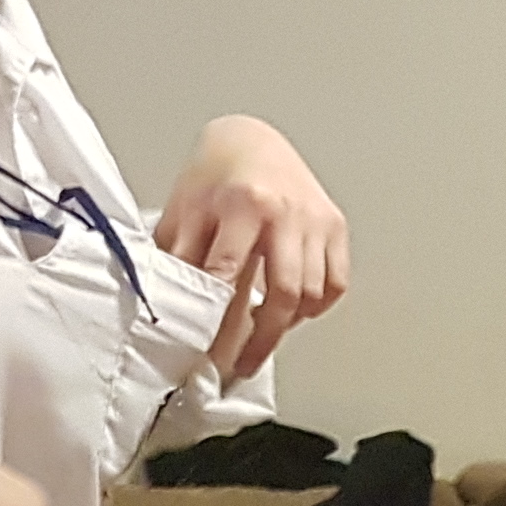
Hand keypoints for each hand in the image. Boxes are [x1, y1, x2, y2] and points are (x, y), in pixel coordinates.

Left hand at [154, 116, 349, 382]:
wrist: (251, 140)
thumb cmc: (215, 174)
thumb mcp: (185, 210)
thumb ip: (178, 257)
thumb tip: (170, 308)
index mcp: (244, 203)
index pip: (231, 278)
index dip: (220, 323)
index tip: (210, 354)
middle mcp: (286, 212)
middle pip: (283, 295)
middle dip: (261, 340)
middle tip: (242, 365)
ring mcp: (315, 220)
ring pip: (312, 294)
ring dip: (287, 325)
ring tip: (262, 338)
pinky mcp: (334, 225)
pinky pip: (335, 283)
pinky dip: (316, 305)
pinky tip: (293, 310)